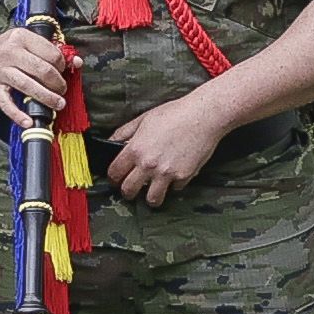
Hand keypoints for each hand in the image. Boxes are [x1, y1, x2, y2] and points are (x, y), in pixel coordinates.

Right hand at [0, 26, 71, 125]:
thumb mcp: (27, 41)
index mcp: (21, 37)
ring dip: (47, 97)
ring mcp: (0, 70)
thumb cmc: (7, 47)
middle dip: (57, 83)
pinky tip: (28, 121)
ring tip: (58, 104)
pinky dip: (17, 114)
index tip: (63, 71)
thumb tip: (76, 62)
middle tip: (62, 89)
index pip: (50, 53)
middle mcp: (9, 52)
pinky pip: (6, 103)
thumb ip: (50, 50)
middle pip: (42, 70)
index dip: (62, 65)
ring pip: (28, 86)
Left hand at [104, 88, 229, 204]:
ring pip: (152, 199)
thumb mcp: (144, 119)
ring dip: (151, 196)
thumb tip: (111, 141)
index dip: (113, 177)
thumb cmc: (175, 114)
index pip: (114, 173)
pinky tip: (175, 174)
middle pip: (129, 190)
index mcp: (136, 149)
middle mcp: (149, 164)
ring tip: (153, 191)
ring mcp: (166, 173)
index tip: (117, 178)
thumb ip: (124, 132)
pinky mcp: (184, 177)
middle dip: (128, 192)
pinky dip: (174, 184)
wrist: (202, 116)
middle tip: (132, 188)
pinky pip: (175, 188)